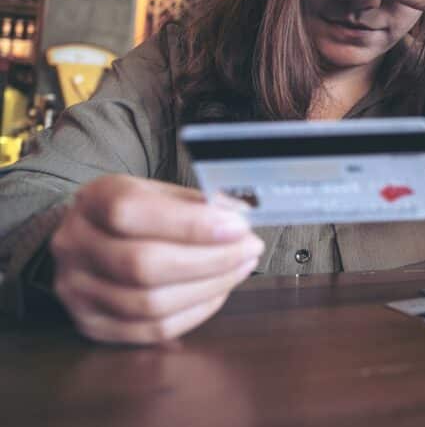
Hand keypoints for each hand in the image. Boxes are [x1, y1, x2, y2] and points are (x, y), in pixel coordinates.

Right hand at [50, 175, 263, 344]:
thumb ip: (196, 203)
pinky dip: (194, 313)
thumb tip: (238, 217)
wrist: (92, 239)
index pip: (132, 212)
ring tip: (240, 268)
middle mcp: (75, 246)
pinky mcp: (92, 325)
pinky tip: (217, 292)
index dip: (191, 224)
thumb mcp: (160, 192)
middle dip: (211, 260)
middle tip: (250, 249)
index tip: (238, 227)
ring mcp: (77, 290)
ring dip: (209, 288)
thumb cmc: (138, 214)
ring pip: (150, 304)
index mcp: (93, 201)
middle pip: (144, 264)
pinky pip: (152, 331)